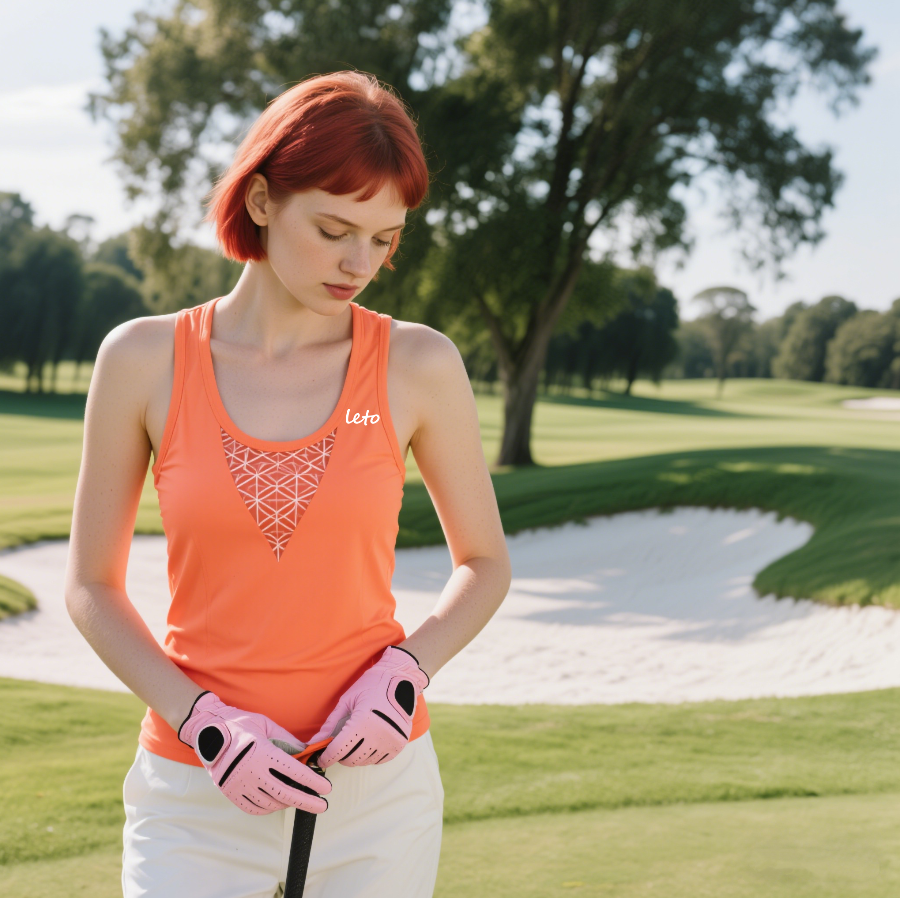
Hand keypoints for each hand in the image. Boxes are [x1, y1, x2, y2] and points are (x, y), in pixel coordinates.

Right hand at [178, 691, 331, 815]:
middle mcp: (250, 772)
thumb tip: (308, 754)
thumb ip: (288, 741)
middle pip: (285, 793)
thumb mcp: (267, 725)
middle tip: (322, 805)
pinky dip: (268, 809)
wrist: (207, 731)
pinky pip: (253, 808)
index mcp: (262, 752)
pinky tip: (278, 804)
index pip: (294, 772)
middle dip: (307, 800)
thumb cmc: (240, 724)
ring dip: (288, 804)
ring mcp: (239, 785)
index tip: (326, 788)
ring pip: (270, 803)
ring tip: (299, 800)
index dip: (312, 781)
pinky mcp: (230, 793)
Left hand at [307, 646, 429, 768]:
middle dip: (340, 756)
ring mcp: (391, 741)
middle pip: (351, 759)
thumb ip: (330, 724)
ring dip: (355, 755)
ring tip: (354, 741)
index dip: (326, 757)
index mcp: (362, 721)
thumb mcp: (347, 700)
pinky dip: (369, 756)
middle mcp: (378, 734)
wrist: (400, 678)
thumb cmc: (371, 685)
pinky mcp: (399, 744)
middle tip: (337, 746)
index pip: (338, 750)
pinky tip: (367, 742)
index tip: (320, 759)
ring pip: (364, 761)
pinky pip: (378, 760)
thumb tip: (314, 742)